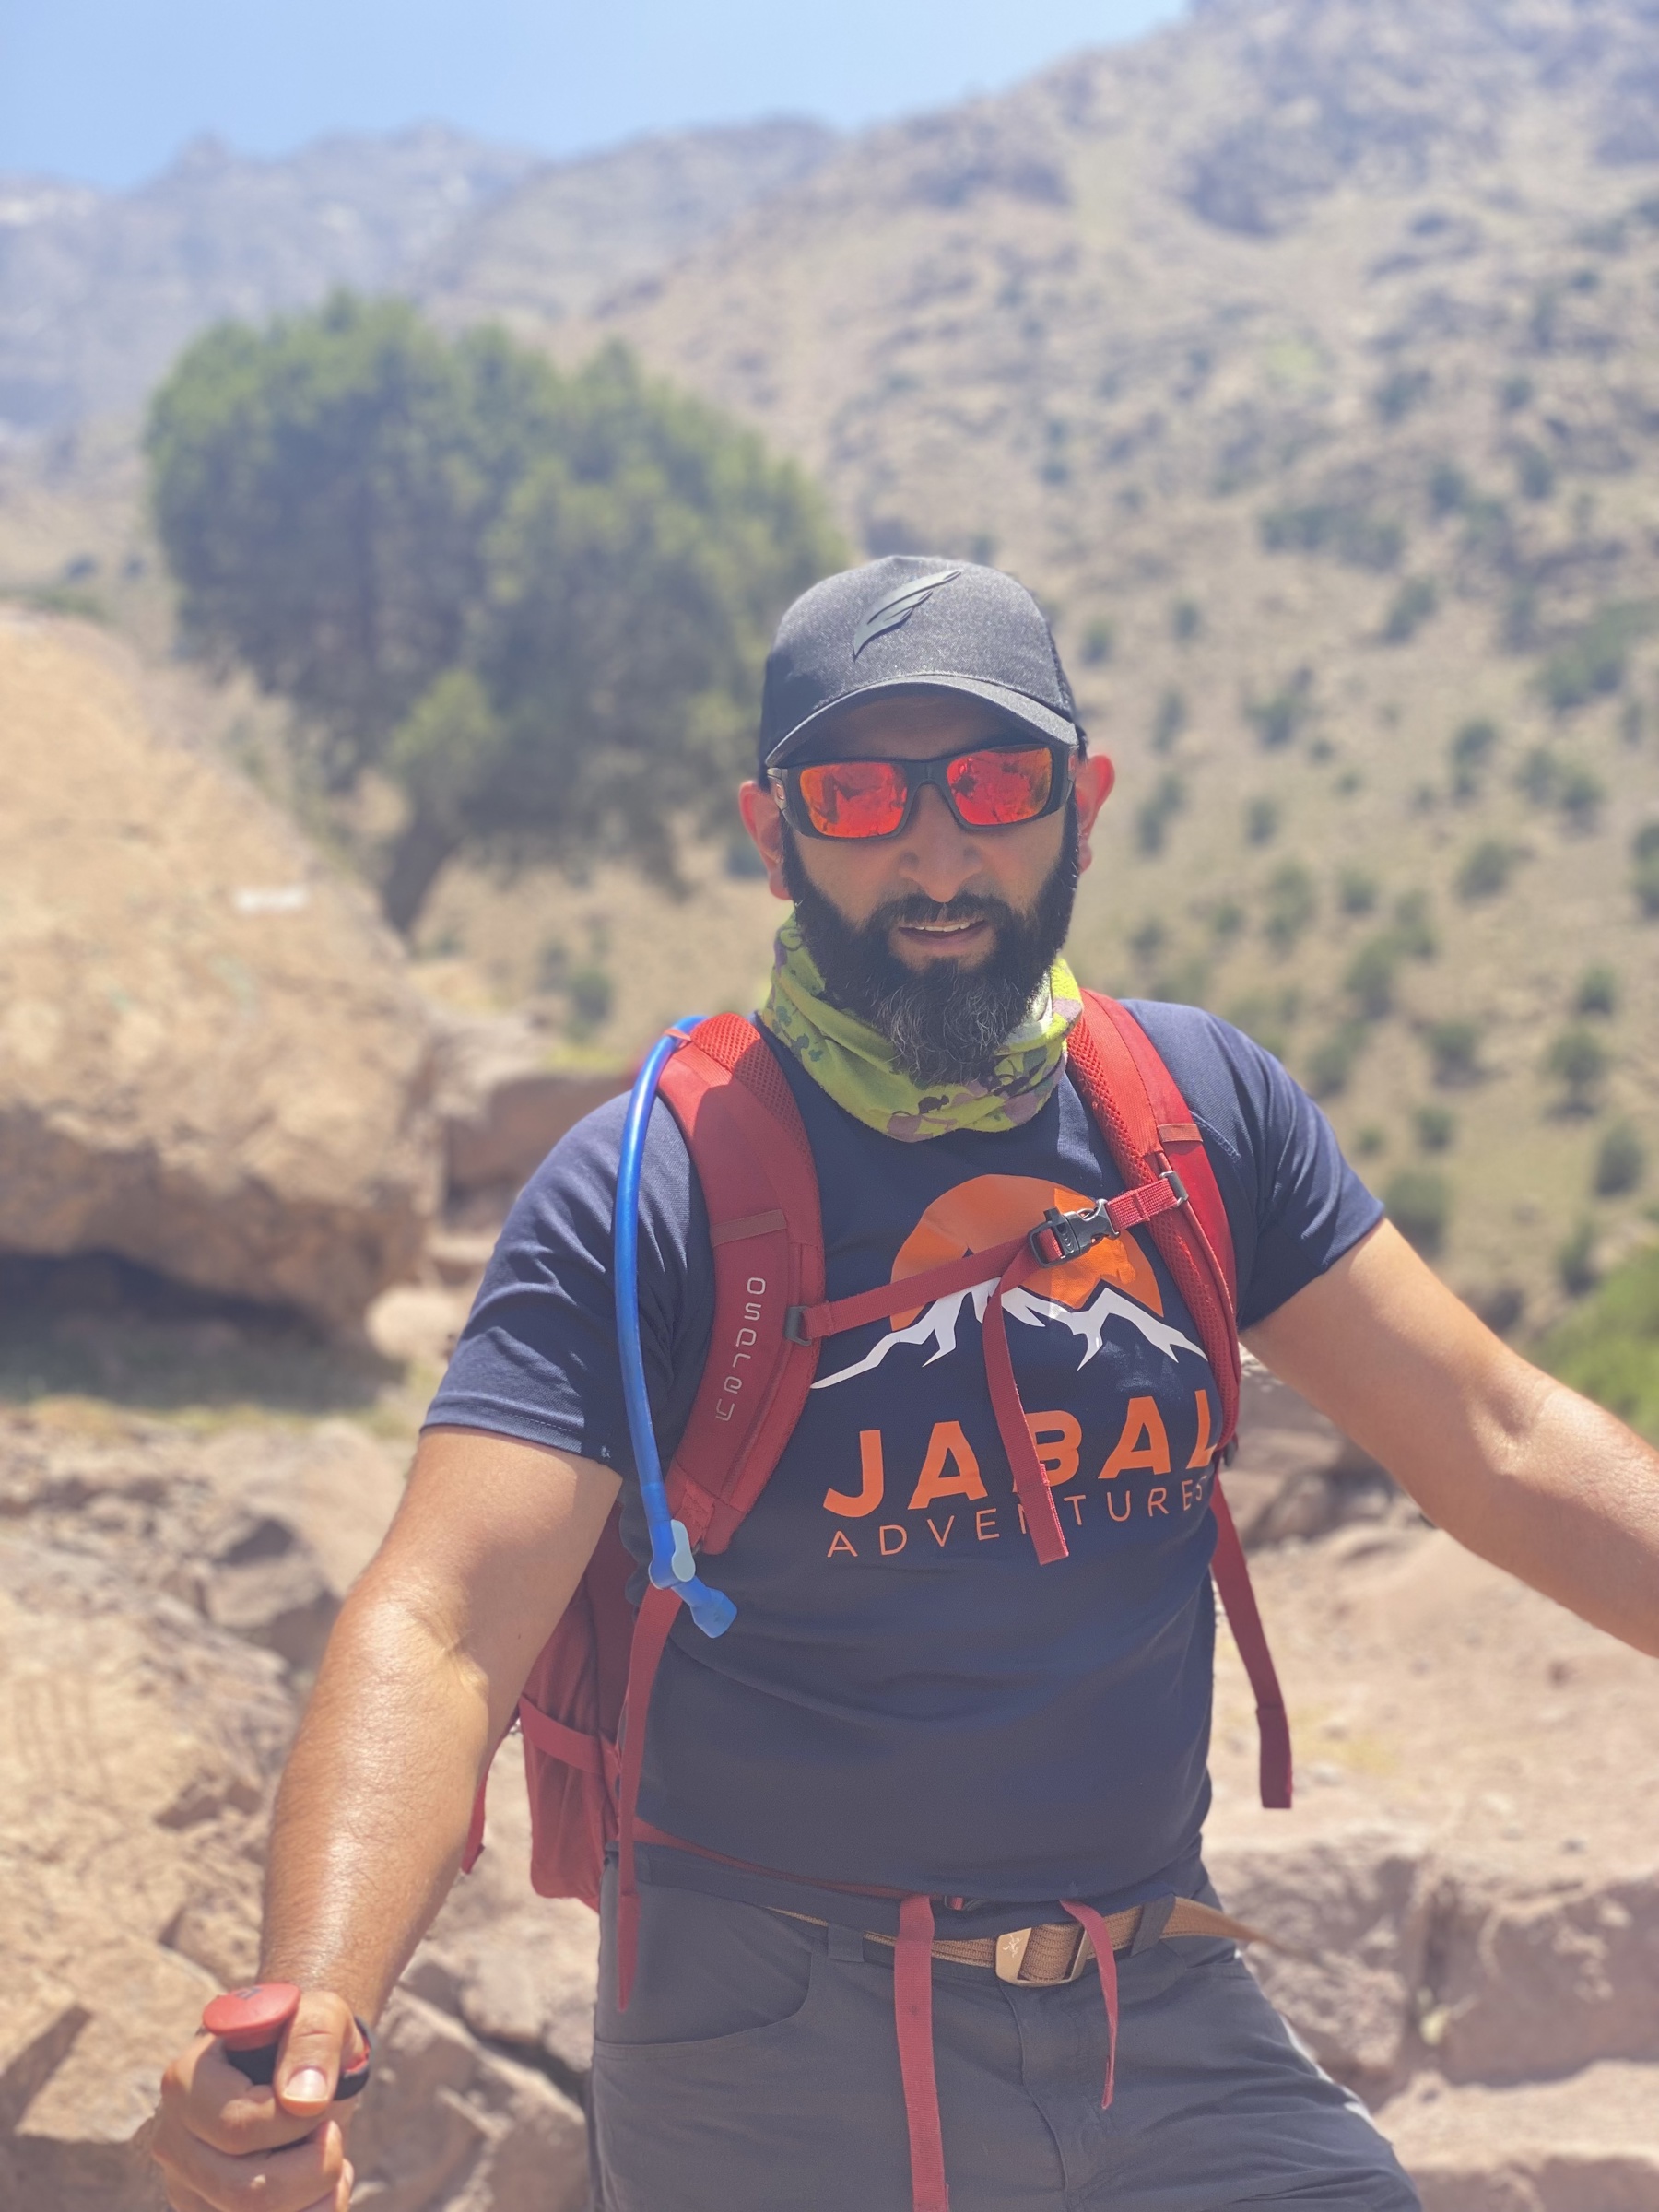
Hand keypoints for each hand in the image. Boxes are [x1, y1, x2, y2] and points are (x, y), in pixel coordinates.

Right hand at [151, 1987, 362, 2211]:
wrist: (297, 2066)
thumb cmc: (303, 2036)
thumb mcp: (319, 2016)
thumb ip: (313, 2040)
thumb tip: (304, 2101)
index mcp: (186, 2084)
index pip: (240, 2129)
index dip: (298, 2123)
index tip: (320, 2100)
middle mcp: (173, 2143)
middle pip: (244, 2194)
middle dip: (315, 2169)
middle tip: (332, 2133)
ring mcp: (186, 2188)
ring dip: (318, 2199)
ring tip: (334, 2161)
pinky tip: (322, 2190)